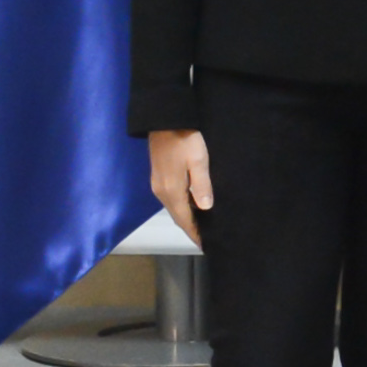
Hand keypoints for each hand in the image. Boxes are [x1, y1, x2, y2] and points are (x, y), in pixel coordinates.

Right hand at [148, 128, 212, 244]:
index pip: (183, 220)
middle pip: (178, 216)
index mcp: (171, 191)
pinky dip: (182, 207)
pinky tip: (193, 207)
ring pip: (174, 208)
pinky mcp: (158, 178)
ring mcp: (157, 185)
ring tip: (204, 225)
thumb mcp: (198, 161)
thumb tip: (205, 209)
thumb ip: (201, 185)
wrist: (165, 122)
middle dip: (192, 228)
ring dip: (187, 218)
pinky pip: (172, 199)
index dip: (194, 233)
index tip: (206, 245)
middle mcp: (161, 192)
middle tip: (209, 238)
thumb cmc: (185, 140)